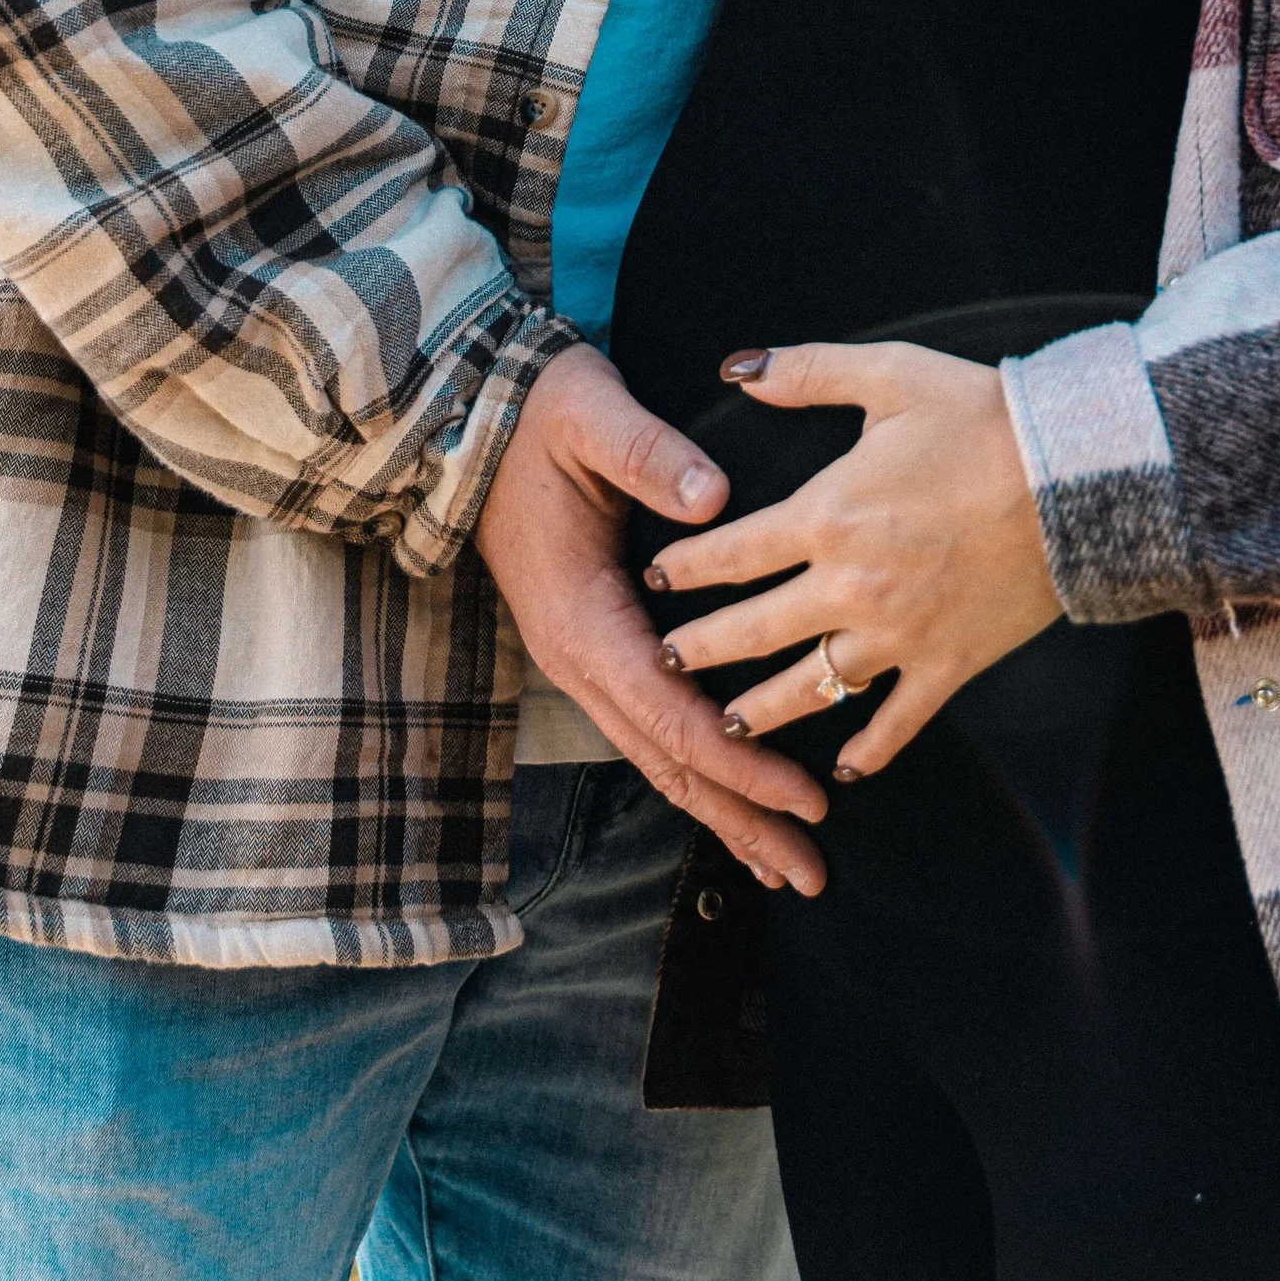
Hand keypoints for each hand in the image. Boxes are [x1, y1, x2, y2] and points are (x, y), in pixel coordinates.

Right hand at [476, 344, 828, 891]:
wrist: (467, 409)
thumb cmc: (535, 409)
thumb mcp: (591, 414)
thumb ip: (649, 455)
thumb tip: (713, 500)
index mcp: (580, 615)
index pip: (671, 713)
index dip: (741, 761)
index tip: (806, 795)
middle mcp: (577, 655)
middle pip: (668, 761)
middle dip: (740, 819)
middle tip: (811, 871)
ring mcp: (582, 656)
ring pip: (658, 756)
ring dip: (723, 809)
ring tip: (786, 861)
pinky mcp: (593, 644)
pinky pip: (651, 725)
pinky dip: (698, 769)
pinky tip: (735, 797)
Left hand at [645, 342, 1060, 779]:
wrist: (1077, 476)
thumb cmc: (983, 417)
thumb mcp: (889, 374)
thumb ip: (806, 371)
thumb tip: (737, 368)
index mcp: (830, 514)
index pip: (732, 552)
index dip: (685, 568)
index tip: (655, 578)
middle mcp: (851, 585)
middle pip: (753, 632)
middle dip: (700, 650)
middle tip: (664, 661)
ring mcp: (899, 634)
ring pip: (810, 689)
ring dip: (761, 711)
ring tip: (725, 725)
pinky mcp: (948, 664)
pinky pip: (896, 722)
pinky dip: (866, 750)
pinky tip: (842, 767)